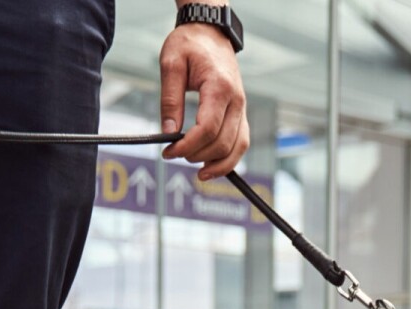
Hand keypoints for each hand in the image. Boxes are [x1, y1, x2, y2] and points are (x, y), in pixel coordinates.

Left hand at [159, 16, 248, 179]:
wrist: (210, 33)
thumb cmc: (189, 45)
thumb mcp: (171, 65)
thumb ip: (170, 100)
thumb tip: (169, 133)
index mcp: (220, 87)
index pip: (208, 129)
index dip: (188, 146)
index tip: (168, 152)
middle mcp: (237, 100)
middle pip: (222, 143)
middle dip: (196, 155)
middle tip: (173, 154)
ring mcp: (242, 108)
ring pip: (237, 148)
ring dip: (217, 164)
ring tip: (197, 173)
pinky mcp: (240, 113)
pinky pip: (241, 143)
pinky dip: (229, 159)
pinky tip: (212, 167)